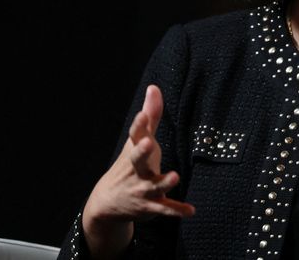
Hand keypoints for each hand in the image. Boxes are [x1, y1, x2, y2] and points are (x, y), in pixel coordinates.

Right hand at [82, 85, 194, 257]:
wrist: (108, 202)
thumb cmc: (130, 163)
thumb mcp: (139, 139)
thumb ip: (151, 115)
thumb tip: (154, 87)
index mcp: (135, 150)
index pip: (135, 134)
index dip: (139, 124)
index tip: (142, 115)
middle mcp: (136, 169)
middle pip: (137, 160)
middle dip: (141, 152)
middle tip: (148, 143)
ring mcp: (142, 188)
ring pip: (153, 186)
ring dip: (164, 182)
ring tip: (175, 176)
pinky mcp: (151, 205)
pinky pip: (165, 208)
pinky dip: (177, 210)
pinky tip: (190, 210)